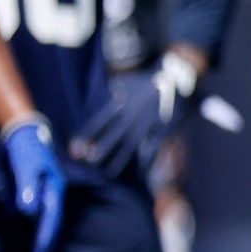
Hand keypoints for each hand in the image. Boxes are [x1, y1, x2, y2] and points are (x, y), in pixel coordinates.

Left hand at [2, 115, 65, 251]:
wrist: (20, 134)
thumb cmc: (24, 149)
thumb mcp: (25, 167)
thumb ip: (26, 188)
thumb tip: (27, 214)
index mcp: (53, 191)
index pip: (51, 220)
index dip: (45, 239)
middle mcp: (49, 194)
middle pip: (51, 223)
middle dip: (45, 244)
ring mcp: (39, 192)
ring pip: (42, 219)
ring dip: (39, 235)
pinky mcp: (28, 190)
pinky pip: (30, 210)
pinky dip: (29, 221)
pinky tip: (21, 225)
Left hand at [71, 51, 202, 178]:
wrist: (175, 78)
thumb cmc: (148, 80)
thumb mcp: (128, 83)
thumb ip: (117, 91)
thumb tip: (110, 94)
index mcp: (121, 105)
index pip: (99, 122)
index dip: (87, 134)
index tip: (75, 145)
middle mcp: (131, 117)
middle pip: (112, 136)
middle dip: (100, 149)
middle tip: (88, 162)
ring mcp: (146, 125)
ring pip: (129, 146)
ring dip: (119, 160)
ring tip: (108, 173)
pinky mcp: (161, 131)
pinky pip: (152, 148)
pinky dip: (147, 161)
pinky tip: (141, 172)